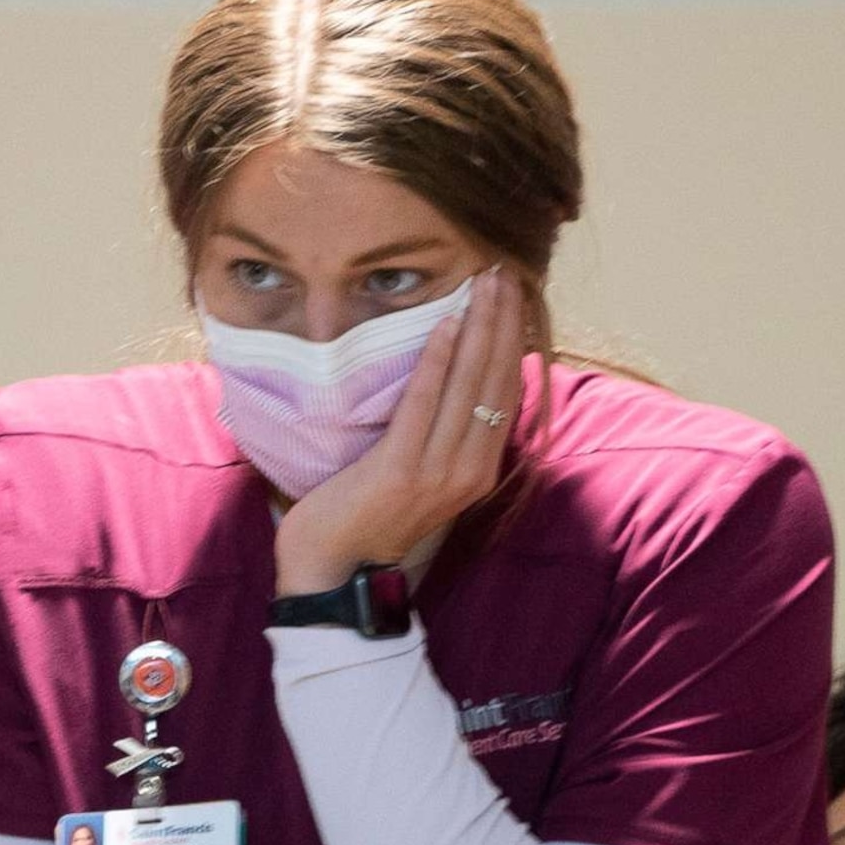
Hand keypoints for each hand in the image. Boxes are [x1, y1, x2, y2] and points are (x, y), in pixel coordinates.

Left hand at [271, 268, 528, 595]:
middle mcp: (469, 472)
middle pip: (495, 383)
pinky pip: (423, 405)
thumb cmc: (369, 516)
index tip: (512, 296)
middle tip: (502, 274)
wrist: (333, 571)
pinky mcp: (401, 471)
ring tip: (482, 284)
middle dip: (501, 323)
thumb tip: (454, 380)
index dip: (512, 341)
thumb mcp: (421, 475)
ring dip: (477, 329)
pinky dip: (437, 362)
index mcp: (479, 471)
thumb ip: (444, 436)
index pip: (506, 393)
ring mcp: (438, 474)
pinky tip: (444, 324)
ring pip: (469, 387)